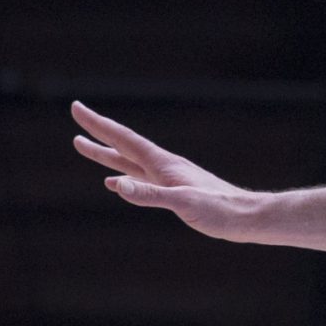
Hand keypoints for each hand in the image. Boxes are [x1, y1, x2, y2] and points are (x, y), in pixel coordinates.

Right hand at [71, 102, 264, 239]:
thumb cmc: (221, 211)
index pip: (124, 139)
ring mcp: (169, 180)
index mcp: (163, 165)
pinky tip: (115, 184)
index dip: (98, 124)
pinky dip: (124, 179)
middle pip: (123, 146)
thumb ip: (149, 194)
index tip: (76, 107)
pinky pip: (142, 182)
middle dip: (97, 132)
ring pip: (129, 163)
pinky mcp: (176, 193)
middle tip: (76, 117)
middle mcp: (164, 167)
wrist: (250, 218)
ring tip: (83, 146)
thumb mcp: (183, 203)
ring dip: (106, 155)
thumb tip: (115, 184)